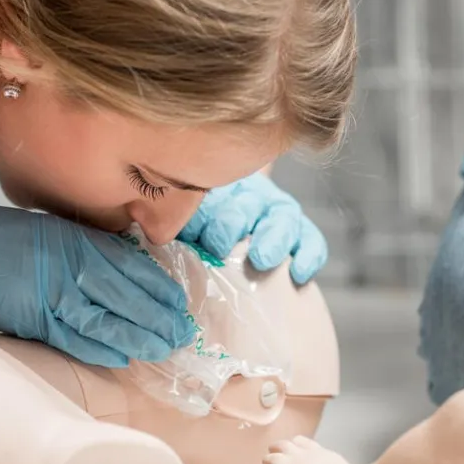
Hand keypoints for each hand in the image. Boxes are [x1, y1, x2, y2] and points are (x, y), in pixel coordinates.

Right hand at [0, 186, 194, 367]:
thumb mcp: (52, 232)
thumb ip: (87, 249)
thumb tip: (124, 268)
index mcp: (79, 240)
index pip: (135, 267)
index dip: (162, 289)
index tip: (180, 304)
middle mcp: (73, 264)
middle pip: (131, 297)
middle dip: (161, 318)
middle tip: (182, 334)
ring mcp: (55, 292)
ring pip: (111, 321)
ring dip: (140, 338)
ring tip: (162, 349)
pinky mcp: (35, 317)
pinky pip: (77, 338)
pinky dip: (103, 349)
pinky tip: (122, 356)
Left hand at [178, 173, 326, 283]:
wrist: (236, 223)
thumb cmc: (200, 227)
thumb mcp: (184, 218)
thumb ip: (172, 223)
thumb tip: (152, 234)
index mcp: (216, 190)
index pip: (211, 194)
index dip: (202, 213)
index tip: (193, 232)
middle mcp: (251, 198)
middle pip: (246, 204)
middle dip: (231, 222)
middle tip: (218, 245)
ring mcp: (278, 212)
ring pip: (282, 218)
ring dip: (272, 238)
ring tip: (261, 259)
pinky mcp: (302, 232)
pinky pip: (311, 240)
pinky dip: (309, 255)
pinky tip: (299, 273)